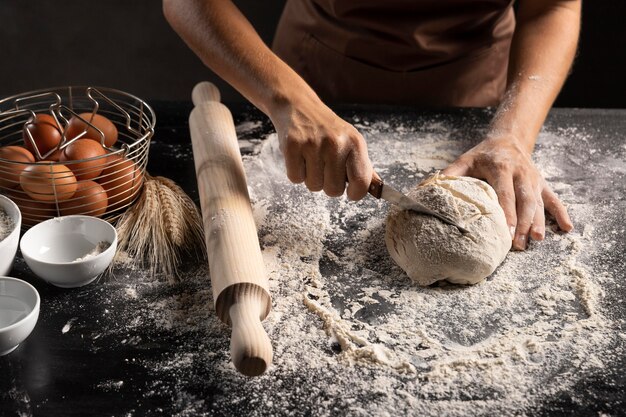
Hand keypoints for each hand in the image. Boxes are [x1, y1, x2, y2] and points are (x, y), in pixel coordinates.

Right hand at [269, 95, 372, 200]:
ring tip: (311, 158)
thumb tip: (377, 189)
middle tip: (325, 167)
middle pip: (334, 190)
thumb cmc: (327, 130)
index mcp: (355, 143)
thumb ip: (362, 166)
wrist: (298, 106)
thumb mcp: (350, 141)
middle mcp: (336, 143)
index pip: (361, 181)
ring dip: (311, 177)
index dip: (356, 193)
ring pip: (313, 186)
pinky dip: (296, 172)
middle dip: (328, 184)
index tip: (350, 192)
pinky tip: (299, 156)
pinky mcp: (292, 146)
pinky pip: (295, 178)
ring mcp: (313, 144)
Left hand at [442, 136, 572, 249]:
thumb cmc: (481, 155)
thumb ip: (449, 175)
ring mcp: (533, 179)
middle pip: (525, 200)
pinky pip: (554, 199)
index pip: (504, 193)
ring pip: (539, 202)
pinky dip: (561, 213)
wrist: (508, 139)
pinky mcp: (542, 183)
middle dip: (523, 222)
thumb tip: (427, 191)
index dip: (506, 212)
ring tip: (537, 239)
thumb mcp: (464, 160)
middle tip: (518, 243)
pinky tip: (567, 228)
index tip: (505, 231)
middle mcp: (520, 173)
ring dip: (539, 221)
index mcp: (500, 167)